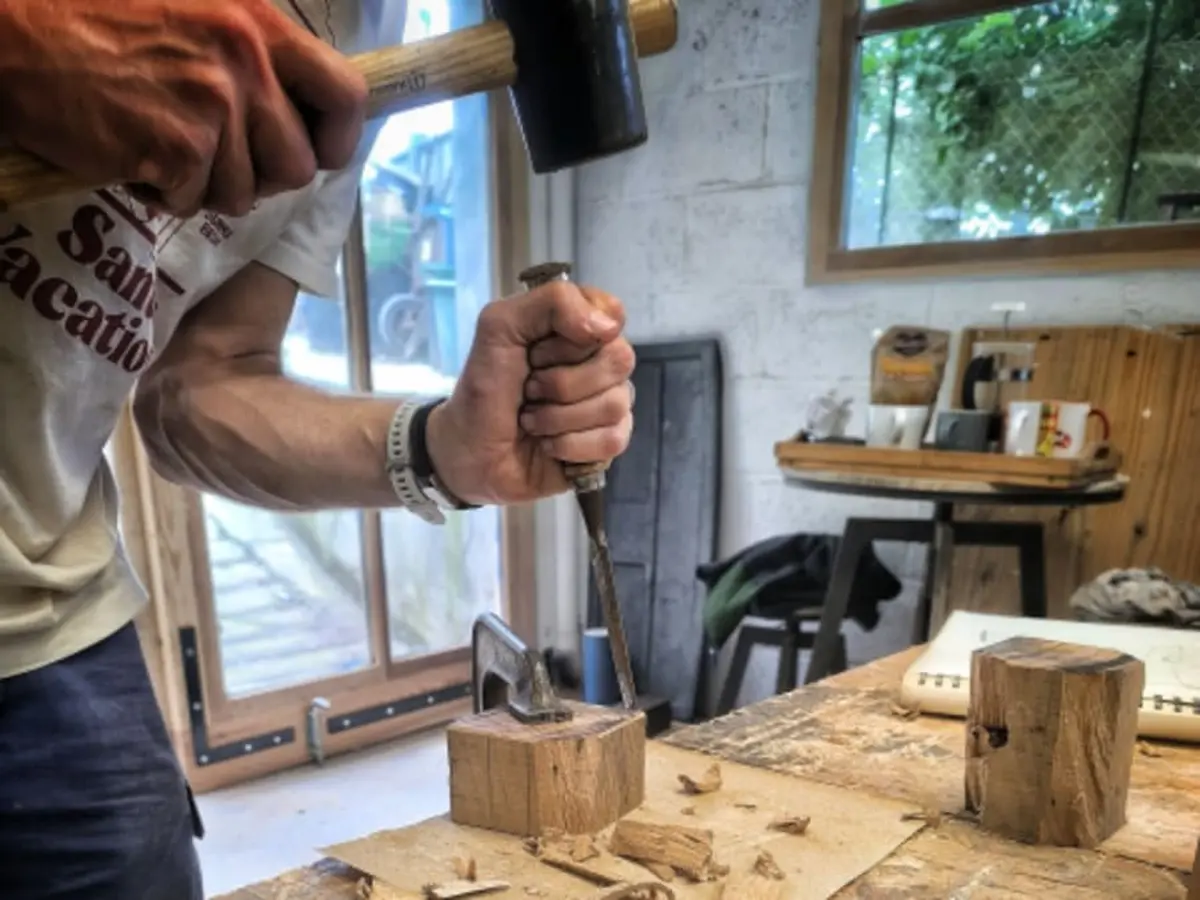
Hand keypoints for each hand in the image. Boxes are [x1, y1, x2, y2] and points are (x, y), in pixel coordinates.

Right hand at [0, 0, 366, 216]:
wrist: (15, 39)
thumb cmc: (98, 21)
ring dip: (206, 186)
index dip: (337, 138)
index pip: (347, 94)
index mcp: (261, 24)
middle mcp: (247, 63)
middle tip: (217, 158)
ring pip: (246, 193)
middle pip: (297, 165)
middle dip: (261, 176)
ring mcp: (213, 108)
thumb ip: (254, 57)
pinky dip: (164, 193)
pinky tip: (135, 155)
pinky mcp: (178, 149)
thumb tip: (299, 112)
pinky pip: (195, 202)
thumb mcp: (197, 13)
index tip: (318, 153)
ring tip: (164, 146)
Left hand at [426, 281, 635, 506]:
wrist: (468, 455)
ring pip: (615, 403)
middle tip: (529, 390)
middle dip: (562, 381)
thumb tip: (608, 326)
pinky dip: (569, 445)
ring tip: (531, 420)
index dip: (575, 335)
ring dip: (559, 417)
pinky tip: (547, 444)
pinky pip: (613, 440)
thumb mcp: (499, 328)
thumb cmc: (482, 391)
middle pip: (619, 359)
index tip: (537, 350)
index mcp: (576, 328)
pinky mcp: (608, 444)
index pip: (612, 314)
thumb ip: (552, 302)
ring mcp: (607, 403)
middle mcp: (598, 363)